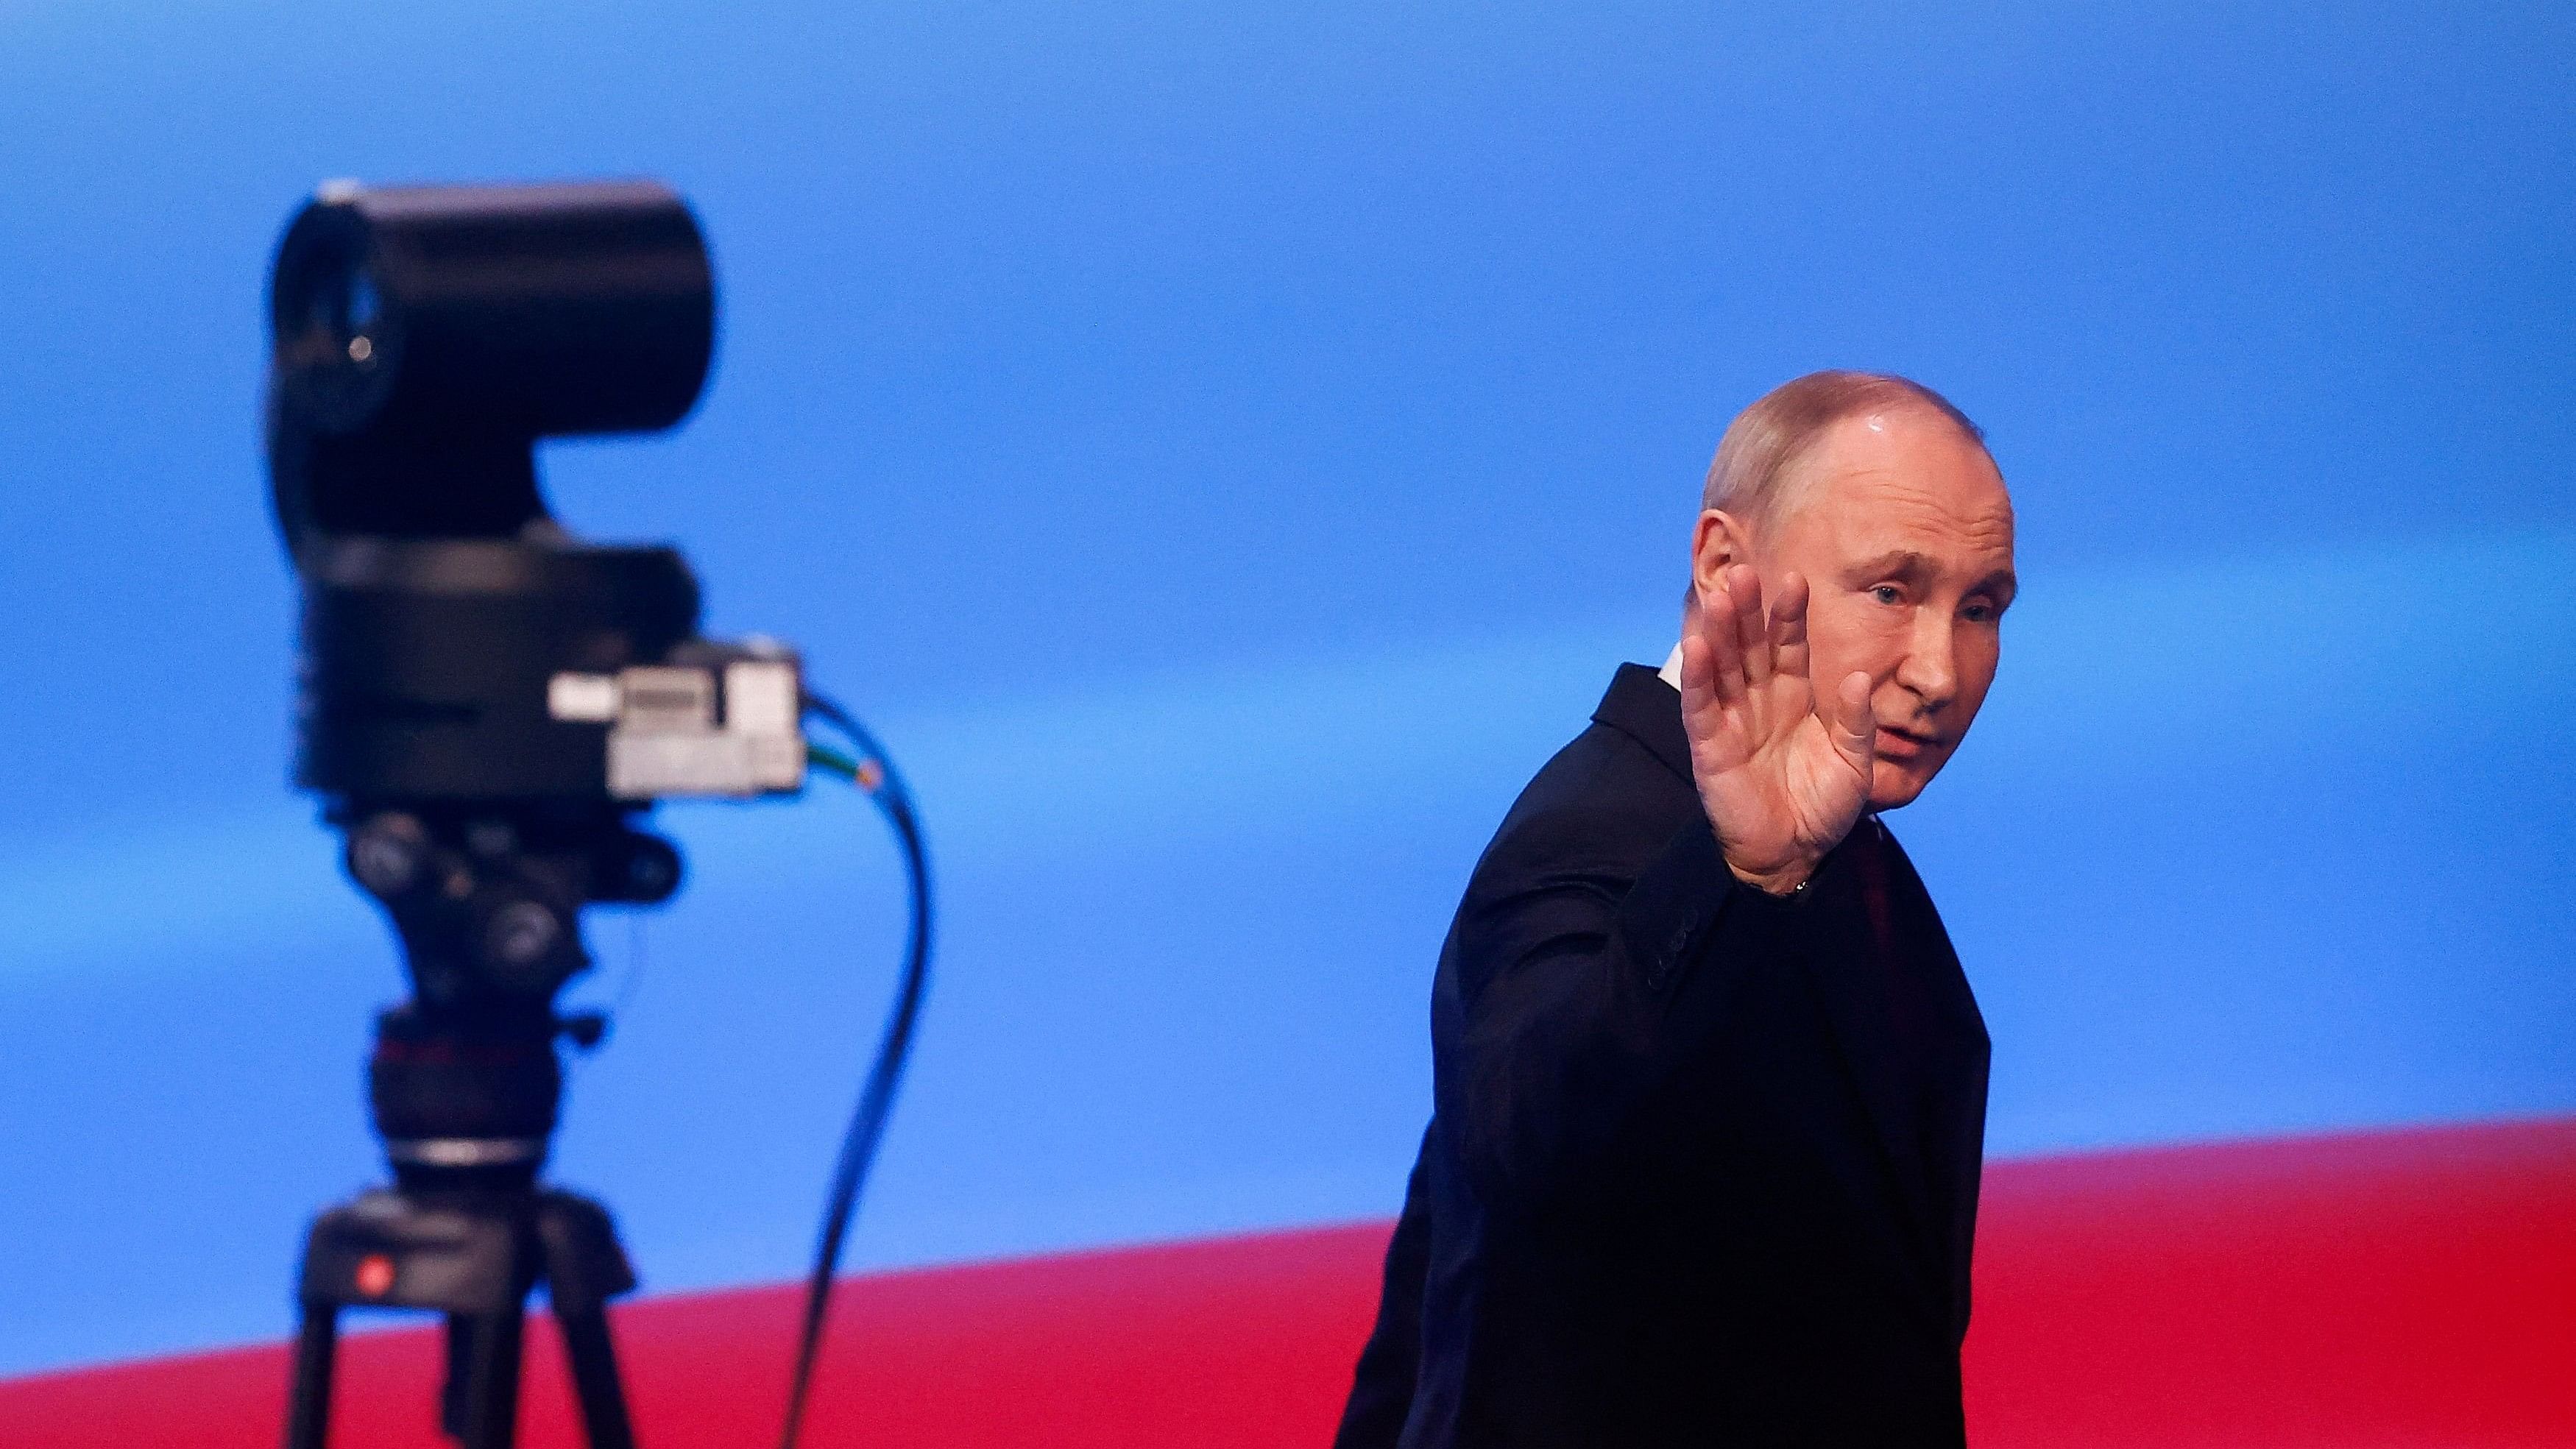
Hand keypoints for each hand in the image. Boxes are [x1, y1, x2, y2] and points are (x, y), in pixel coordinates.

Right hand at [1679, 565, 1874, 893]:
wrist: (1793, 855)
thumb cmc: (1824, 806)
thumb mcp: (1854, 763)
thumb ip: (1855, 721)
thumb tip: (1858, 677)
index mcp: (1796, 697)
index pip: (1789, 645)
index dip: (1789, 614)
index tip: (1795, 579)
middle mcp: (1760, 700)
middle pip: (1751, 646)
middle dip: (1747, 610)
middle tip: (1745, 572)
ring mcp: (1733, 719)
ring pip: (1723, 667)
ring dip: (1719, 632)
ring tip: (1718, 597)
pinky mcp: (1710, 746)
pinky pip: (1701, 706)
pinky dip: (1698, 677)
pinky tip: (1696, 646)